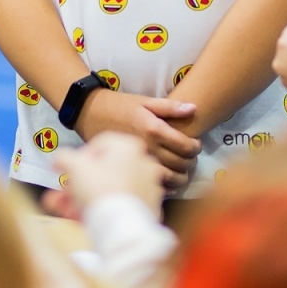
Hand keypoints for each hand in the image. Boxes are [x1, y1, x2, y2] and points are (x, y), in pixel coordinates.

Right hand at [41, 132, 165, 219]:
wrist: (120, 226)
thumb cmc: (99, 190)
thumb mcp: (74, 167)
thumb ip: (64, 158)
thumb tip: (59, 159)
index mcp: (128, 146)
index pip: (98, 146)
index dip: (79, 159)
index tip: (68, 172)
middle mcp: (144, 163)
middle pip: (105, 172)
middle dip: (80, 185)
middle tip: (64, 196)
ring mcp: (150, 186)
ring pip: (113, 190)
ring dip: (89, 199)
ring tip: (69, 212)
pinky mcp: (151, 208)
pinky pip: (123, 205)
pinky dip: (107, 210)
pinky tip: (89, 219)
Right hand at [76, 90, 199, 189]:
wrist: (90, 115)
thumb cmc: (119, 106)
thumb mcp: (144, 101)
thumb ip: (169, 107)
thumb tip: (193, 108)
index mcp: (153, 130)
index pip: (185, 146)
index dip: (195, 147)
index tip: (195, 145)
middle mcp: (148, 148)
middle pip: (181, 163)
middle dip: (191, 161)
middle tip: (190, 158)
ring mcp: (139, 162)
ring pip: (171, 177)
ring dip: (182, 176)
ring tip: (182, 170)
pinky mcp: (130, 171)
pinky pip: (154, 185)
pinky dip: (167, 186)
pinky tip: (168, 180)